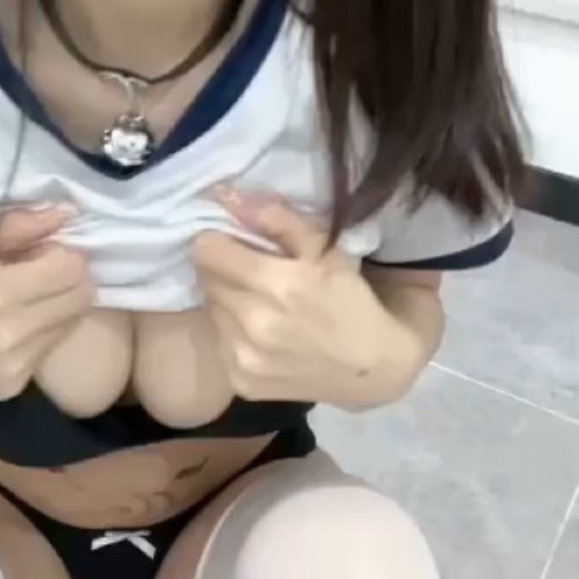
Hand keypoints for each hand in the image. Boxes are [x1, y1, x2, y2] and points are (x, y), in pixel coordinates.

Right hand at [0, 206, 92, 399]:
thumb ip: (15, 229)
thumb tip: (61, 213)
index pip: (70, 268)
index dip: (63, 252)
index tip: (41, 251)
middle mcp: (15, 333)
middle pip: (81, 296)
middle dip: (69, 277)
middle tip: (41, 271)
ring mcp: (17, 365)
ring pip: (71, 322)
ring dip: (59, 304)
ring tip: (26, 298)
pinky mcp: (14, 386)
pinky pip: (50, 348)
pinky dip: (43, 331)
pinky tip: (13, 325)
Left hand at [193, 190, 416, 408]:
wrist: (373, 367)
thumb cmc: (350, 298)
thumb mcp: (323, 247)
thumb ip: (275, 218)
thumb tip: (229, 196)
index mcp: (275, 283)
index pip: (206, 251)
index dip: (218, 242)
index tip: (234, 244)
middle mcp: (253, 322)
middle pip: (205, 279)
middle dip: (224, 270)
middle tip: (252, 273)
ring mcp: (244, 357)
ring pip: (210, 310)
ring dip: (228, 301)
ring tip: (259, 303)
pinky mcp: (241, 382)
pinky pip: (218, 342)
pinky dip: (233, 333)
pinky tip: (262, 333)